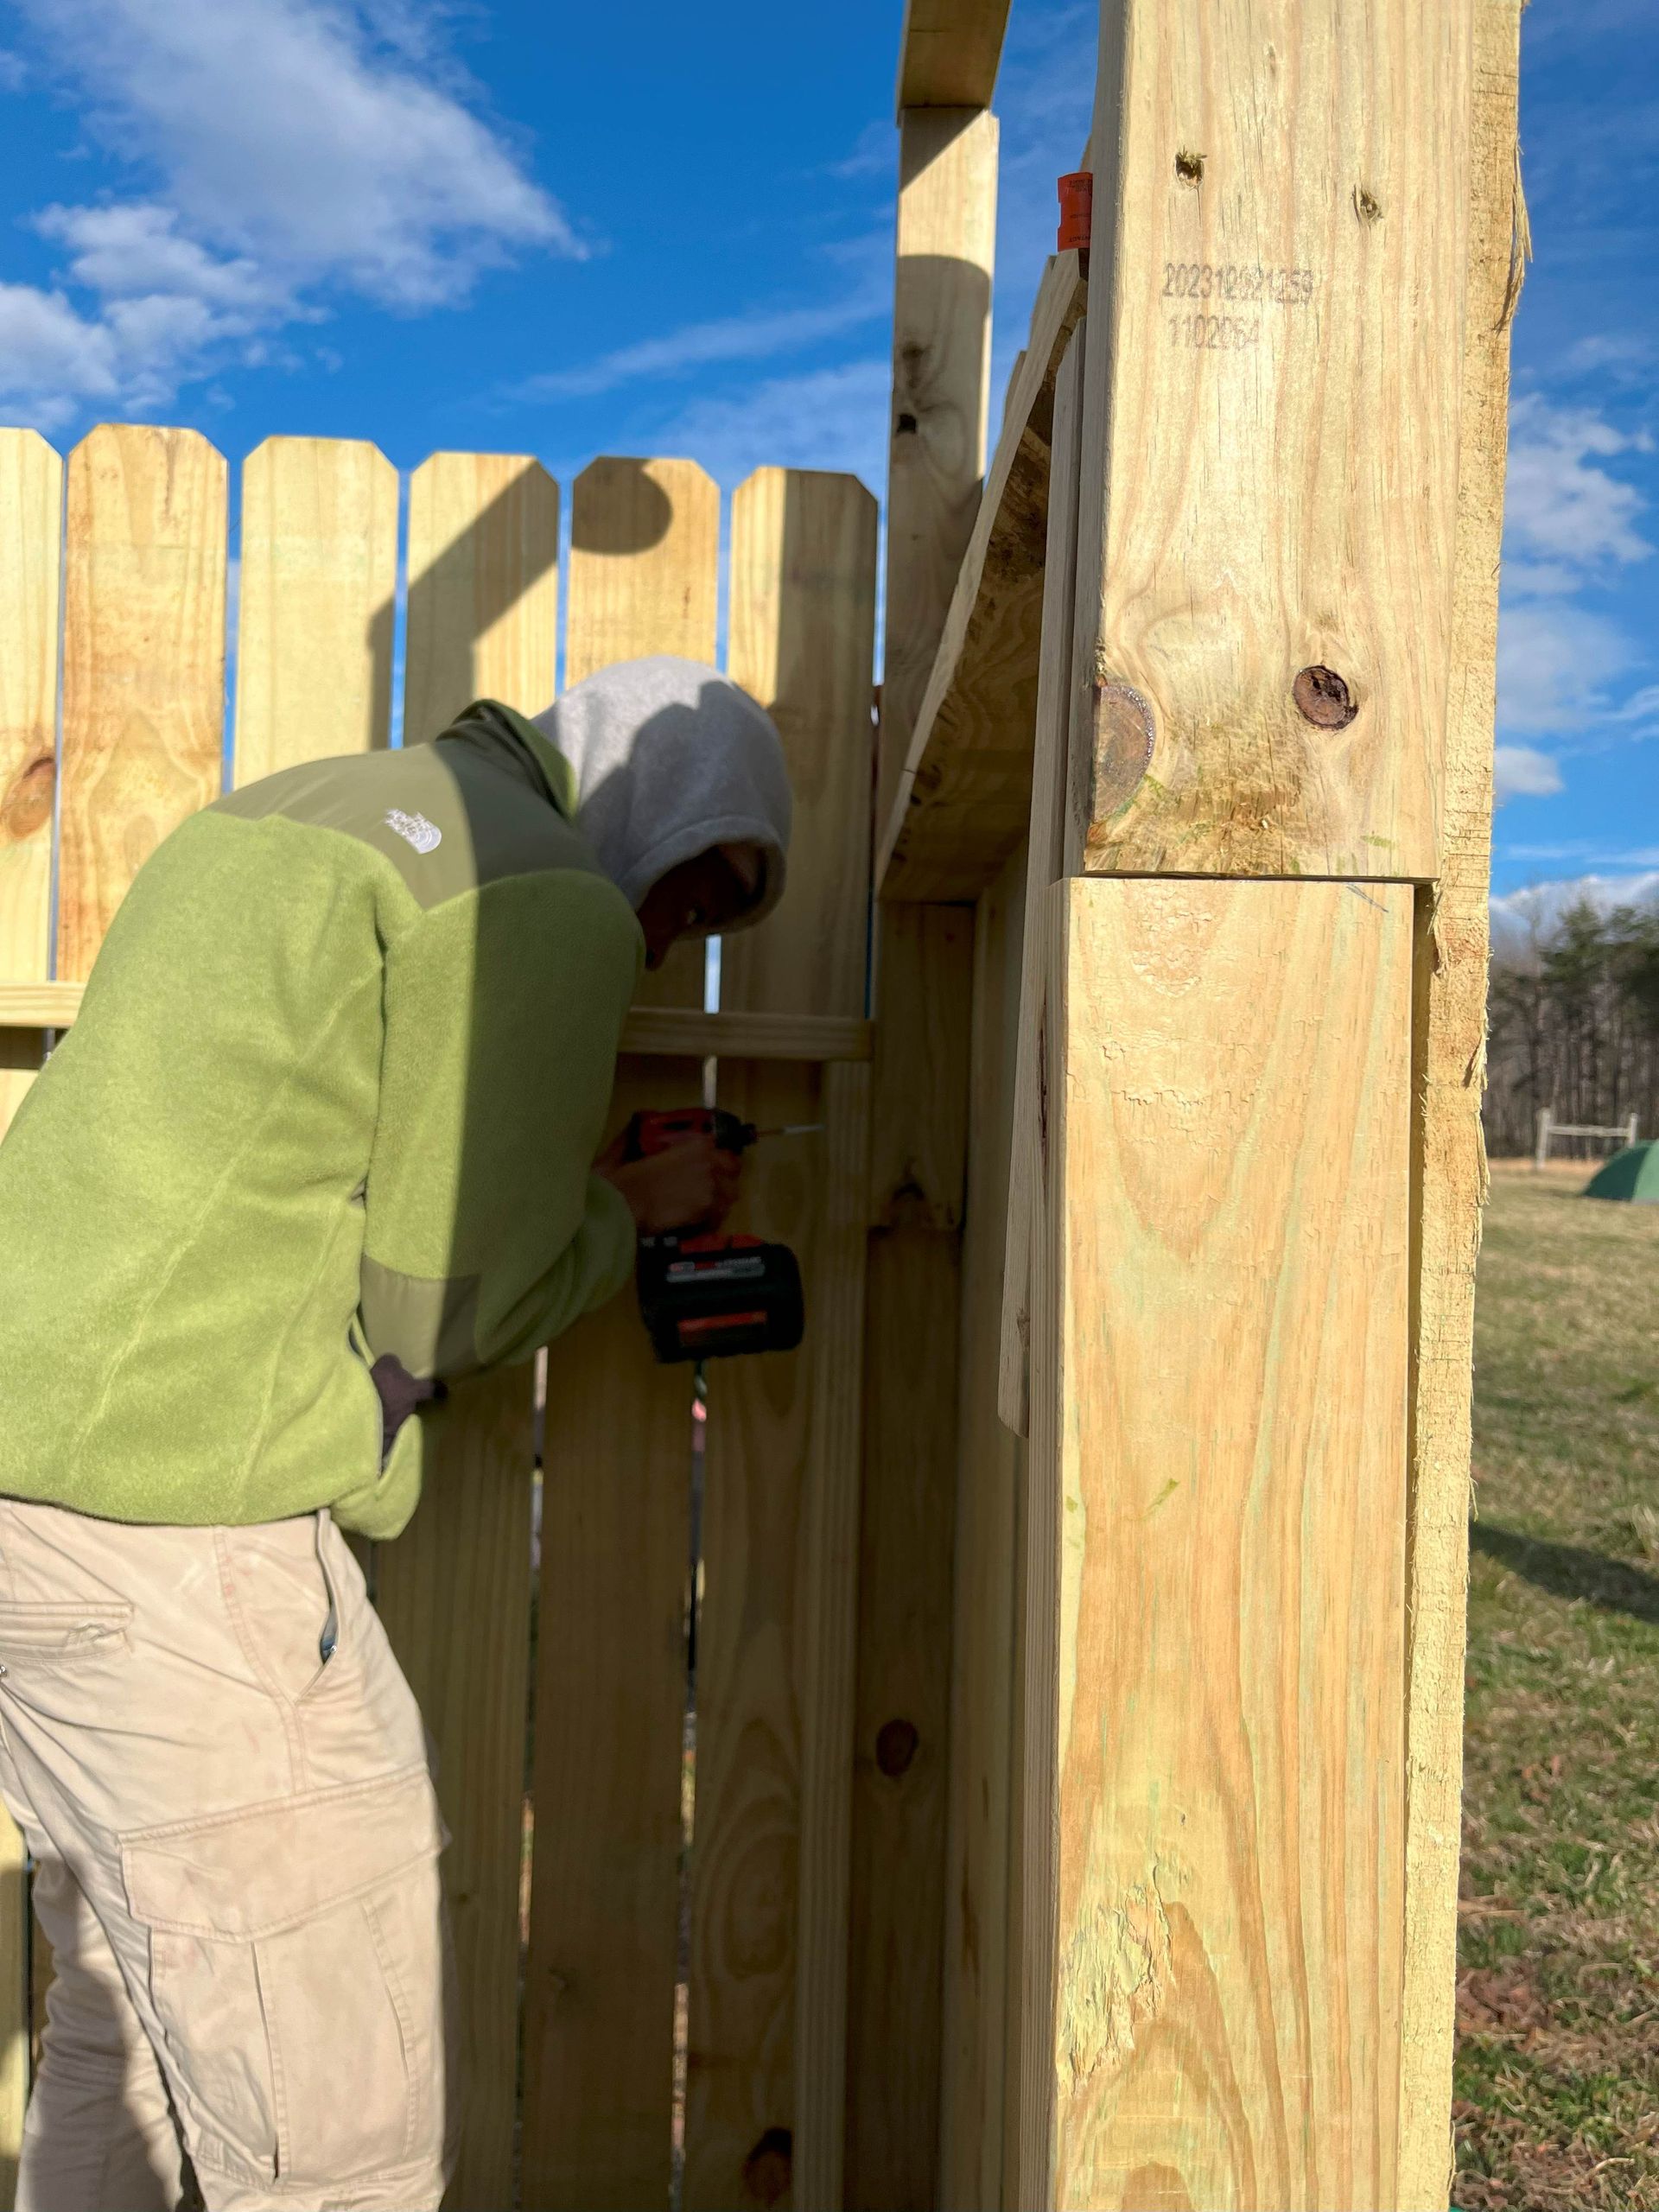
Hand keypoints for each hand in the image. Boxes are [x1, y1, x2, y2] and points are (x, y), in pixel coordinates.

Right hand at [597, 1132, 740, 1236]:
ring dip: (718, 1199)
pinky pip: (718, 1215)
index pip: (721, 1149)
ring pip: (729, 1194)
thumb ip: (638, 1138)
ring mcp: (711, 1185)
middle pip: (732, 1170)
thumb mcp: (629, 1150)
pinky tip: (696, 1222)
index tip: (710, 1166)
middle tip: (708, 1188)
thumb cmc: (623, 1179)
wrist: (623, 1204)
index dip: (716, 1159)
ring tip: (702, 1208)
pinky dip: (710, 1220)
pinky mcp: (707, 1208)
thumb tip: (634, 1129)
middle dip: (723, 1177)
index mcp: (694, 1144)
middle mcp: (709, 1161)